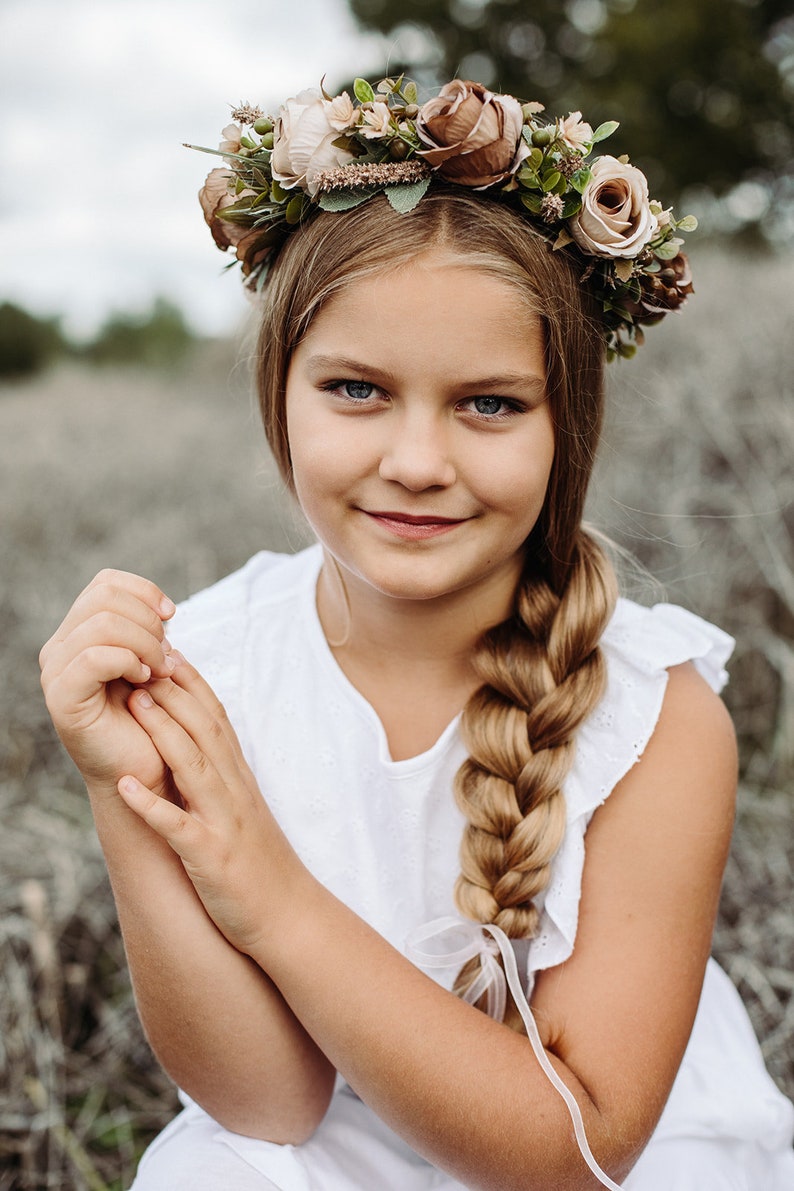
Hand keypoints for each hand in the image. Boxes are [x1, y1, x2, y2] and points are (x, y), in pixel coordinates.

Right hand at [40, 570, 176, 794]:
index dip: (144, 591)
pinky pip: (95, 656)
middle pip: (106, 598)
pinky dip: (129, 661)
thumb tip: (163, 607)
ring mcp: (57, 672)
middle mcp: (60, 648)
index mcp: (80, 633)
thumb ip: (148, 630)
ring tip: (160, 671)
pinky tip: (146, 681)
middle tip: (166, 655)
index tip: (172, 616)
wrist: (149, 771)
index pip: (106, 583)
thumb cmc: (154, 719)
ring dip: (145, 643)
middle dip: (148, 621)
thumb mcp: (153, 663)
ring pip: (103, 623)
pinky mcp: (63, 698)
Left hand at [117, 653, 300, 954]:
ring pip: (194, 767)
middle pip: (205, 731)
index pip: (217, 719)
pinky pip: (179, 828)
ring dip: (163, 733)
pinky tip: (124, 788)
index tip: (168, 651)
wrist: (290, 915)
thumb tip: (196, 742)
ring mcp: (224, 823)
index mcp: (239, 779)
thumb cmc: (260, 864)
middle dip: (174, 693)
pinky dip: (151, 806)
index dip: (192, 683)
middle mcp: (234, 792)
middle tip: (143, 658)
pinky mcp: (211, 858)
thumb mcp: (242, 810)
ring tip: (134, 703)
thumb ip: (222, 776)